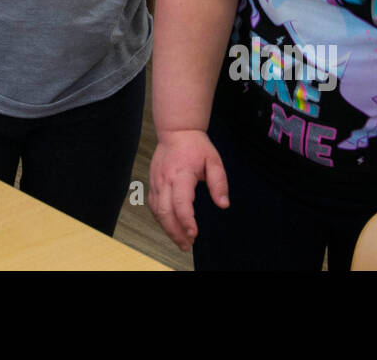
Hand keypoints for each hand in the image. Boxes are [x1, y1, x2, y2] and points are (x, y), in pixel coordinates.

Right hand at [149, 129, 228, 250]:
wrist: (176, 132)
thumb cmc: (196, 146)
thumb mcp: (214, 161)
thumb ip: (219, 183)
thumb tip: (223, 204)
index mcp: (181, 174)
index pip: (180, 201)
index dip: (186, 220)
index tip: (194, 233)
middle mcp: (165, 179)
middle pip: (165, 211)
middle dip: (176, 231)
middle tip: (188, 244)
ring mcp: (156, 182)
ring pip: (157, 211)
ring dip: (168, 229)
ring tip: (181, 241)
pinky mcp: (153, 184)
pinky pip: (154, 206)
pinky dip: (161, 220)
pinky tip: (171, 227)